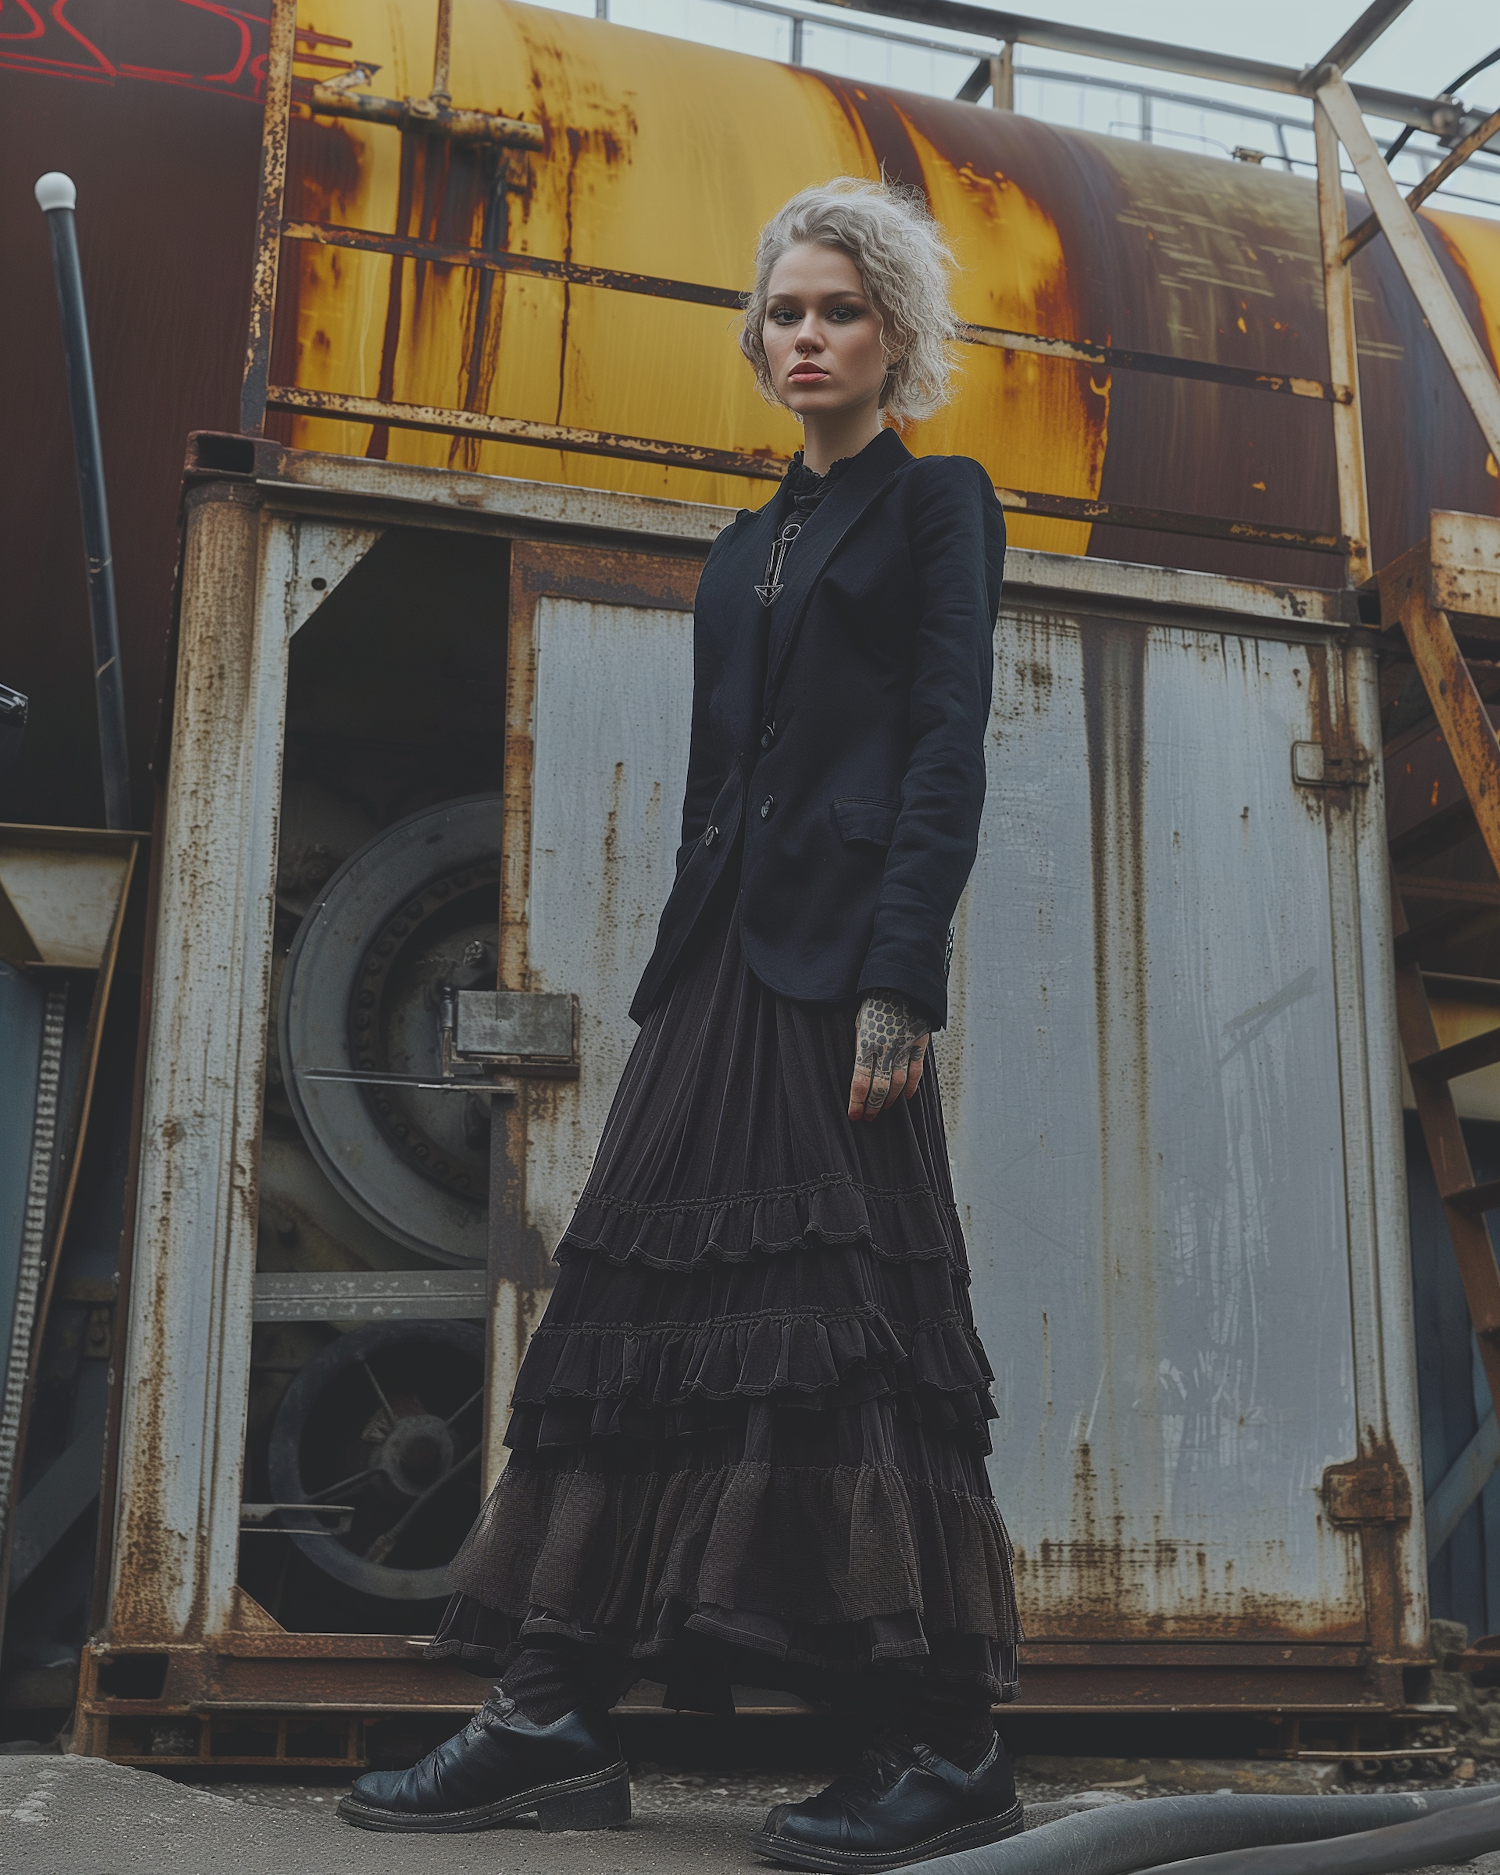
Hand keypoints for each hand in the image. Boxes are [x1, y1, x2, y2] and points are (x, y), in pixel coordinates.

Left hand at [848, 992, 929, 1122]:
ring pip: (898, 1084)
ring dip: (889, 1101)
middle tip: (868, 1119)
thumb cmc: (874, 1002)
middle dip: (872, 1107)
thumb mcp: (859, 1022)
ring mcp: (905, 1048)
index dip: (857, 1103)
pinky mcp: (919, 1044)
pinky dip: (910, 1088)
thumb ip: (859, 1046)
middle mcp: (886, 1049)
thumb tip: (859, 1070)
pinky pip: (916, 1072)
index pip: (860, 1082)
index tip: (854, 1116)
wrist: (902, 983)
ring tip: (883, 1110)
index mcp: (866, 1043)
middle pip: (879, 1088)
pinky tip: (904, 1098)